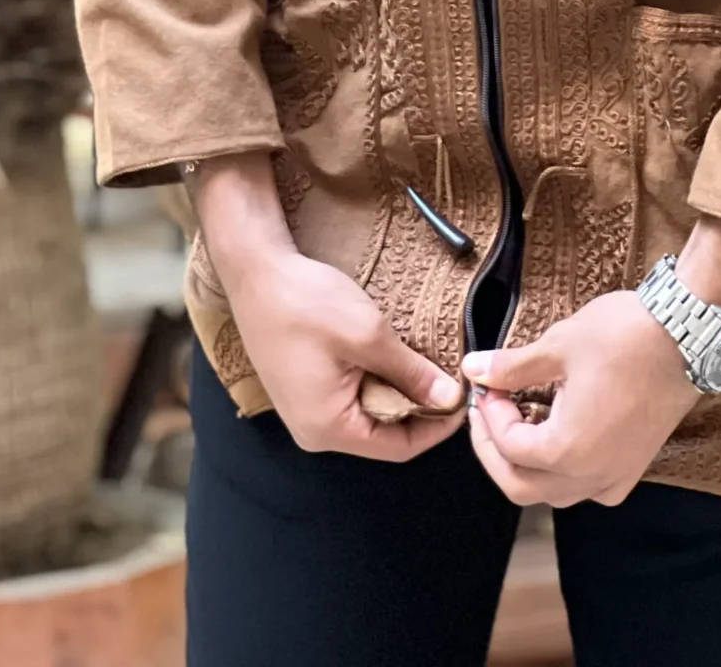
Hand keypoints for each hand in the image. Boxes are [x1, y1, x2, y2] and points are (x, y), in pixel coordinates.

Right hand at [190, 154, 463, 461]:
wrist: (256, 271)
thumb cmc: (308, 303)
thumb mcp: (369, 335)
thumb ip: (411, 373)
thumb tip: (449, 399)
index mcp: (328, 429)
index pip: (398, 448)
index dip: (436, 427)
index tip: (464, 398)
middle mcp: (314, 431)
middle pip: (382, 433)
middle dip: (419, 406)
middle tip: (448, 374)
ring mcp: (304, 411)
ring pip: (367, 413)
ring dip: (397, 390)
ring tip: (423, 360)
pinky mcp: (302, 389)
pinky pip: (349, 397)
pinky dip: (374, 379)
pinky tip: (388, 353)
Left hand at [461, 290, 698, 507]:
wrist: (687, 335)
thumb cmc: (624, 336)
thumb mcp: (559, 345)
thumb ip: (512, 367)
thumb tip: (473, 369)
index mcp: (568, 450)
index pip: (509, 448)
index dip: (489, 416)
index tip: (486, 385)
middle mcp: (591, 476)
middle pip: (522, 485)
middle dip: (495, 451)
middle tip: (487, 412)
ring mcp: (615, 476)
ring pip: (554, 493)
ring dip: (527, 465)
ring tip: (518, 422)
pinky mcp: (633, 468)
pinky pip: (589, 489)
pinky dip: (565, 474)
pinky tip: (561, 442)